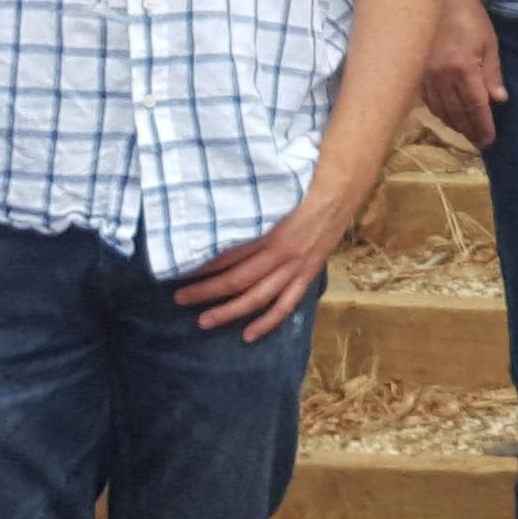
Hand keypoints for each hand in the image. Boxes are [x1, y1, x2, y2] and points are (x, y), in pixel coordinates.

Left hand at [173, 178, 356, 340]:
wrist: (339, 188)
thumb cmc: (301, 183)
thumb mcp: (269, 192)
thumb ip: (246, 209)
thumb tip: (213, 219)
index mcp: (267, 229)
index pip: (227, 254)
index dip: (201, 265)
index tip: (178, 271)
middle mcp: (279, 252)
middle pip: (236, 279)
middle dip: (205, 291)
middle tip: (180, 299)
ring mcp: (295, 267)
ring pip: (257, 297)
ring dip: (229, 311)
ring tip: (204, 321)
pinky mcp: (308, 274)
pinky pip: (286, 304)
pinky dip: (267, 322)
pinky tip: (248, 335)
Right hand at [422, 0, 504, 147]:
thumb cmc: (468, 17)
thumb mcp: (488, 42)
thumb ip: (492, 73)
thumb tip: (499, 100)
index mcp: (464, 69)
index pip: (476, 106)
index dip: (483, 125)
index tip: (489, 139)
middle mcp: (443, 77)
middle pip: (457, 113)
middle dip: (469, 129)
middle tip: (479, 141)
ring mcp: (426, 76)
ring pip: (440, 110)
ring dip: (453, 124)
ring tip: (465, 131)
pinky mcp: (417, 72)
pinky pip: (427, 100)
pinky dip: (438, 111)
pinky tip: (446, 115)